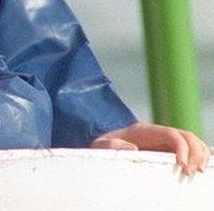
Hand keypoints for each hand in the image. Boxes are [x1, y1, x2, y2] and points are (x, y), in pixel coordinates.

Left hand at [91, 121, 210, 175]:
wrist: (103, 144)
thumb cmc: (103, 146)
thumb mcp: (101, 145)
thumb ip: (112, 145)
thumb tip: (132, 147)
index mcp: (144, 130)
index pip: (171, 133)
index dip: (182, 148)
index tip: (183, 166)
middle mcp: (158, 132)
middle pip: (187, 136)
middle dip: (195, 153)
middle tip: (192, 172)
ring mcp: (164, 139)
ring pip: (192, 141)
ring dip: (200, 154)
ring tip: (198, 171)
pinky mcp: (168, 148)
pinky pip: (189, 148)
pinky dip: (199, 155)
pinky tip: (201, 165)